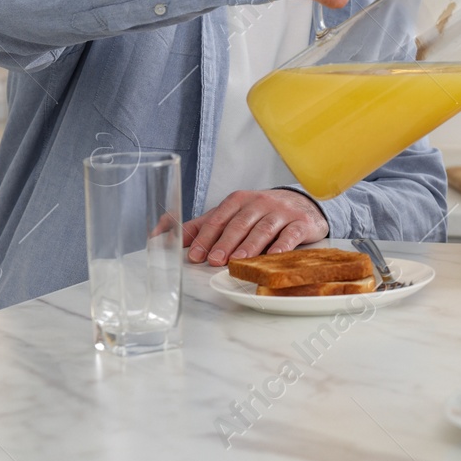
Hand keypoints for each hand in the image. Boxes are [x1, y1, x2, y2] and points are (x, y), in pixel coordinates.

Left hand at [182, 188, 329, 265]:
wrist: (302, 205)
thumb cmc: (260, 213)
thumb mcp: (230, 215)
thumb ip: (199, 226)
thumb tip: (159, 235)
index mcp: (239, 200)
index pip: (219, 217)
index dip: (206, 236)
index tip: (195, 255)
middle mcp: (260, 203)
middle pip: (240, 222)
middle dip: (226, 241)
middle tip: (214, 260)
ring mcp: (282, 212)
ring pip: (264, 228)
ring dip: (250, 244)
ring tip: (239, 260)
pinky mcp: (301, 223)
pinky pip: (291, 234)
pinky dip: (282, 245)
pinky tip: (273, 256)